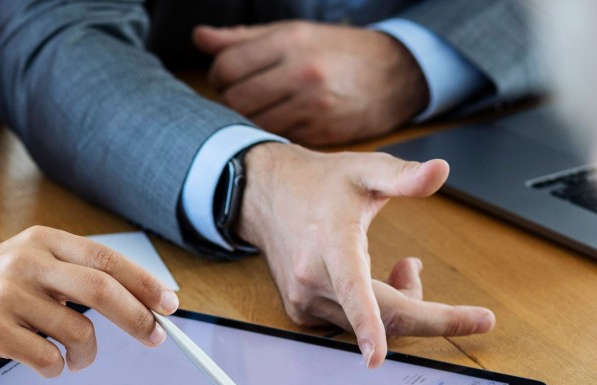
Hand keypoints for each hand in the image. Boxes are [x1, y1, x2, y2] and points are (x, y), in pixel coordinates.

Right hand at [0, 226, 179, 375]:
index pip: (107, 260)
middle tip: (154, 338)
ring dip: (86, 356)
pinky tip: (43, 364)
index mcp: (42, 241)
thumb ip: (71, 275)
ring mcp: (8, 295)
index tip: (170, 306)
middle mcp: (27, 262)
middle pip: (102, 291)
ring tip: (75, 360)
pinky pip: (47, 359)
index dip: (145, 284)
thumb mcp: (27, 266)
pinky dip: (54, 368)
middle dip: (137, 319)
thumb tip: (136, 298)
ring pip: (78, 333)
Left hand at [194, 21, 427, 145]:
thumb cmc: (337, 51)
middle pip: (235, 100)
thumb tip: (199, 37)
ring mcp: (312, 106)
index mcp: (291, 41)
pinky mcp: (321, 134)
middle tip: (240, 98)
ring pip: (253, 124)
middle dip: (229, 102)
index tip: (226, 79)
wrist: (396, 75)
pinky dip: (271, 134)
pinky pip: (278, 139)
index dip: (218, 76)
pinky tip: (279, 124)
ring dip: (247, 122)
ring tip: (259, 111)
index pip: (227, 66)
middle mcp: (301, 72)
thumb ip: (243, 38)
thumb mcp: (294, 33)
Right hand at [237, 143, 494, 366]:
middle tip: (480, 318)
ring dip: (403, 303)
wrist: (268, 197)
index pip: (353, 290)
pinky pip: (354, 325)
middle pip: (383, 318)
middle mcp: (313, 279)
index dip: (369, 325)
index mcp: (331, 243)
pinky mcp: (303, 313)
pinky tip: (382, 281)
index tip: (376, 357)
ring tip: (408, 266)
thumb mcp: (366, 169)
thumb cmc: (321, 183)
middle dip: (432, 318)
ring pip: (372, 325)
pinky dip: (379, 311)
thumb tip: (441, 170)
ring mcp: (306, 300)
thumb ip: (404, 175)